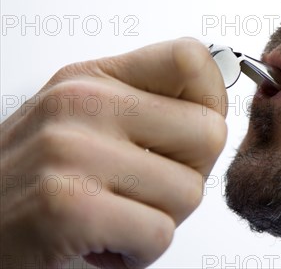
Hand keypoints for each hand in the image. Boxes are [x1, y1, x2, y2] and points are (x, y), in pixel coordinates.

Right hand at [0, 38, 227, 267]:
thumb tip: (218, 98)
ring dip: (161, 218)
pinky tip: (106, 242)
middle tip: (143, 190)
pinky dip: (140, 252)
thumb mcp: (82, 120)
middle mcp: (82, 104)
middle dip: (188, 175)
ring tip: (116, 215)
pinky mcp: (70, 208)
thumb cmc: (35, 181)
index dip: (210, 102)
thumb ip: (145, 104)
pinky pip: (160, 234)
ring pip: (190, 191)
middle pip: (208, 134)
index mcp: (92, 79)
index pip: (192, 58)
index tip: (185, 135)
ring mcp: (73, 152)